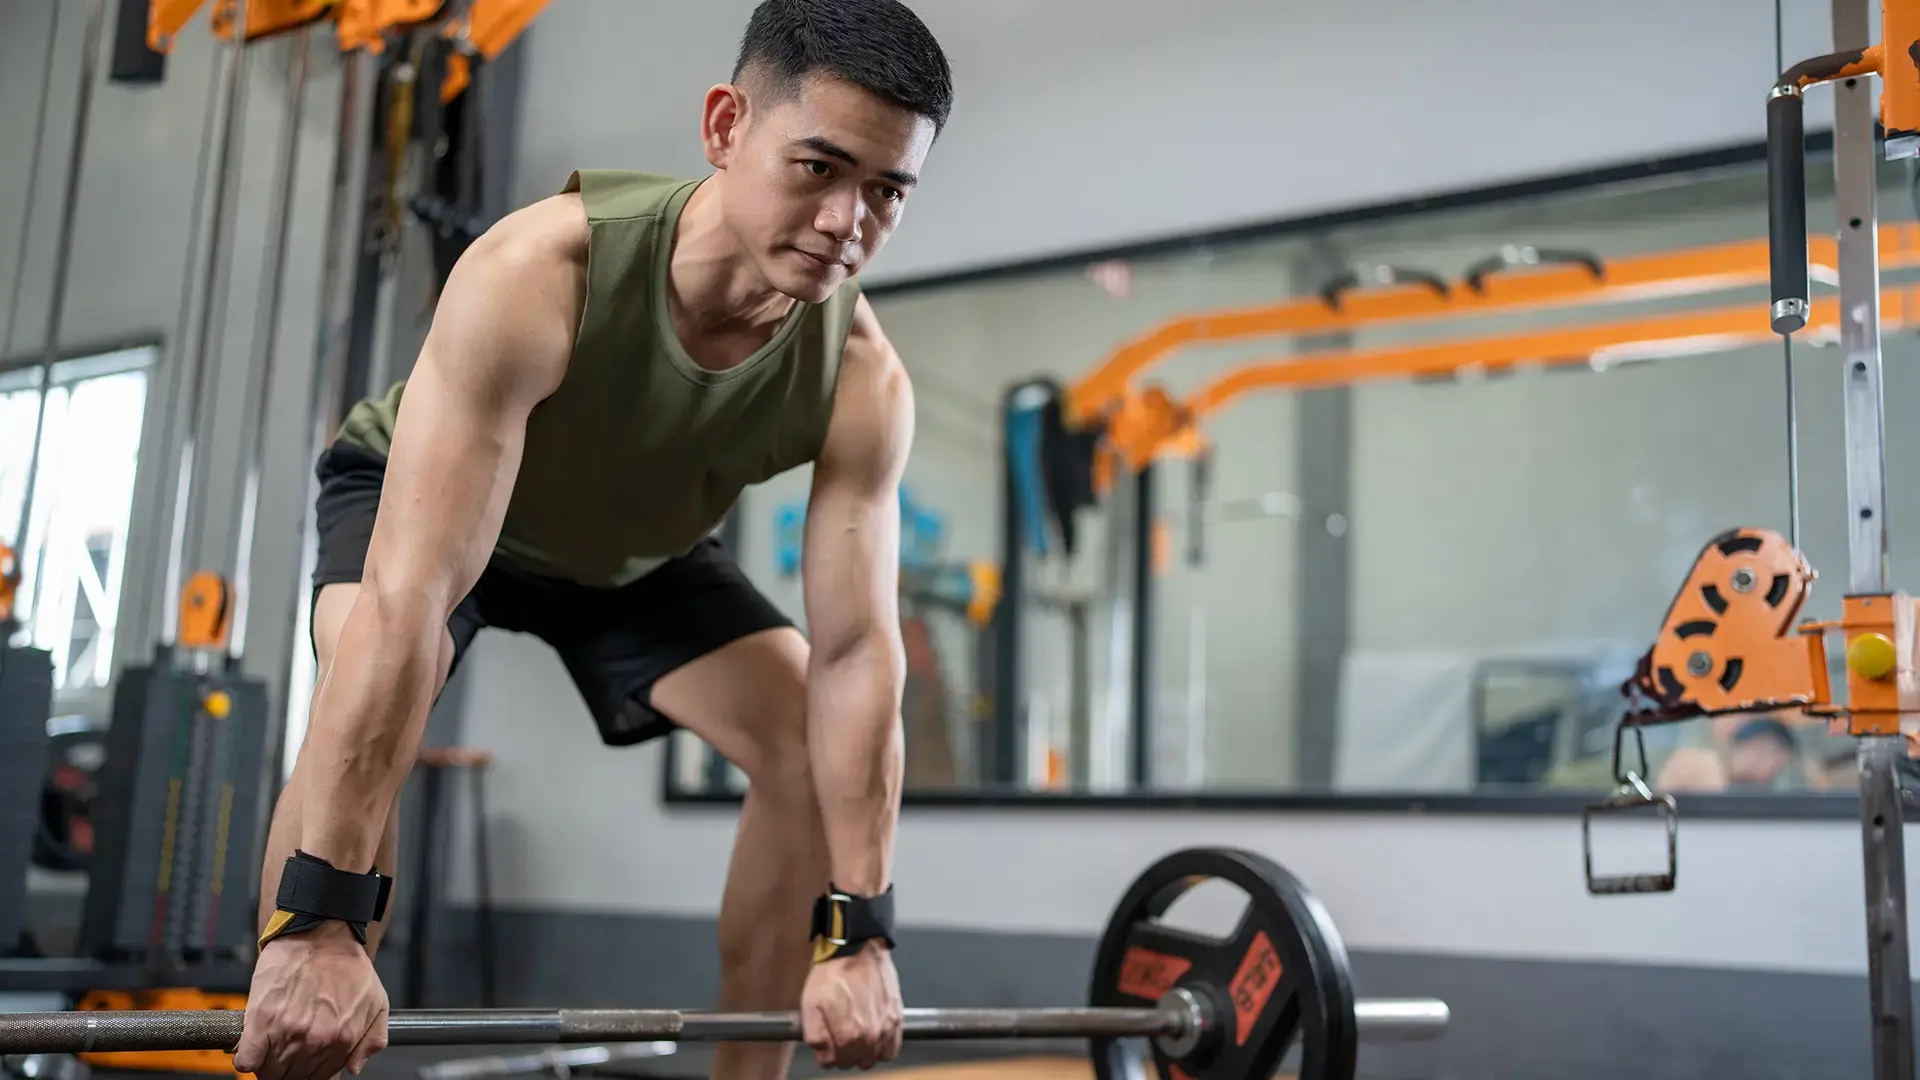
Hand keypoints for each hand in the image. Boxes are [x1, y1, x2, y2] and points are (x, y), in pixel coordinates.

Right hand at [234, 922, 389, 1079]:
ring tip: (271, 1049)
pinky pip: (246, 1060)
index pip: (320, 1078)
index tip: (303, 1066)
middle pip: (293, 1077)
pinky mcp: (260, 1022)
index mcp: (342, 1039)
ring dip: (268, 1066)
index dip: (310, 1074)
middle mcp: (315, 1040)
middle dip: (289, 1070)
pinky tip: (252, 1049)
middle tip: (286, 1054)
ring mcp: (287, 1033)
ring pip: (269, 1072)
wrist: (320, 934)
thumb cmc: (346, 964)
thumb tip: (355, 1067)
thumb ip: (371, 1039)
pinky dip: (246, 1060)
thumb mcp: (377, 1001)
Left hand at [800, 941, 902, 1069]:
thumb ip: (815, 1037)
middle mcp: (870, 1037)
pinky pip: (892, 1048)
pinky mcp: (897, 1018)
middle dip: (844, 1054)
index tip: (825, 1043)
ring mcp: (887, 1028)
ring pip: (874, 1058)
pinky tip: (873, 1035)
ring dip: (864, 1053)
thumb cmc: (833, 973)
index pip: (834, 1063)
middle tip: (839, 1037)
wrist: (857, 948)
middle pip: (855, 1062)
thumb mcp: (810, 1004)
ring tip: (856, 1037)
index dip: (826, 1053)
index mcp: (847, 1037)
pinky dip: (883, 1047)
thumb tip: (824, 1055)